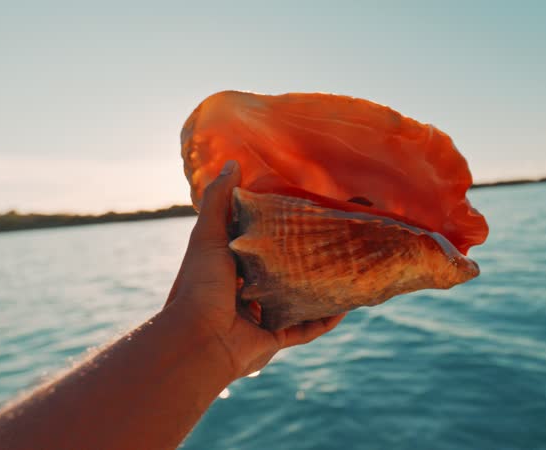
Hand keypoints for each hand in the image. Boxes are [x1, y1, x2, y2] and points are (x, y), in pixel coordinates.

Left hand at [164, 160, 345, 379]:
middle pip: (285, 273)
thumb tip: (232, 163)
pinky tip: (346, 305)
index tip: (306, 214)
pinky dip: (326, 319)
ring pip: (300, 300)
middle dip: (307, 260)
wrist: (199, 339)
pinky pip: (307, 328)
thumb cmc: (201, 284)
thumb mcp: (208, 236)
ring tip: (347, 271)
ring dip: (322, 289)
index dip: (281, 231)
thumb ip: (219, 201)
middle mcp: (248, 291)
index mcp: (233, 267)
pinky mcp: (275, 337)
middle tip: (335, 242)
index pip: (262, 245)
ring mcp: (262, 316)